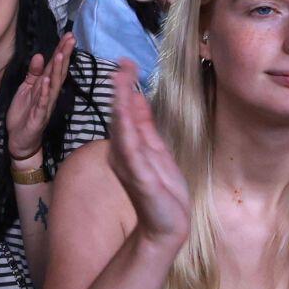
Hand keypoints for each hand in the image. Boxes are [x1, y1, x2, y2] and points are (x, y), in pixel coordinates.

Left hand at [6, 34, 74, 160]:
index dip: (62, 50)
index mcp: (46, 86)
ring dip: (57, 70)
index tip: (69, 36)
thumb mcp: (27, 89)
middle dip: (65, 54)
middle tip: (71, 39)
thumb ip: (33, 74)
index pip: (56, 66)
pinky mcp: (38, 116)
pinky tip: (46, 80)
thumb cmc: (25, 114)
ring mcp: (45, 105)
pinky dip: (45, 91)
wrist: (20, 139)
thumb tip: (39, 56)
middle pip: (59, 71)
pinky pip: (43, 102)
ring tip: (61, 54)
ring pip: (54, 85)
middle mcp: (50, 94)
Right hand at [108, 64, 190, 253]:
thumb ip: (145, 127)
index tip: (127, 64)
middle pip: (120, 114)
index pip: (126, 112)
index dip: (126, 87)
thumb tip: (136, 99)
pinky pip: (129, 146)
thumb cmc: (163, 193)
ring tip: (121, 77)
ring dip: (120, 100)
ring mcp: (128, 163)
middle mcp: (123, 152)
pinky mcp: (137, 174)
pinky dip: (125, 126)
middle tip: (123, 63)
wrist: (168, 225)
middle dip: (121, 88)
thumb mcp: (157, 151)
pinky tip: (124, 109)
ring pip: (122, 126)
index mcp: (129, 146)